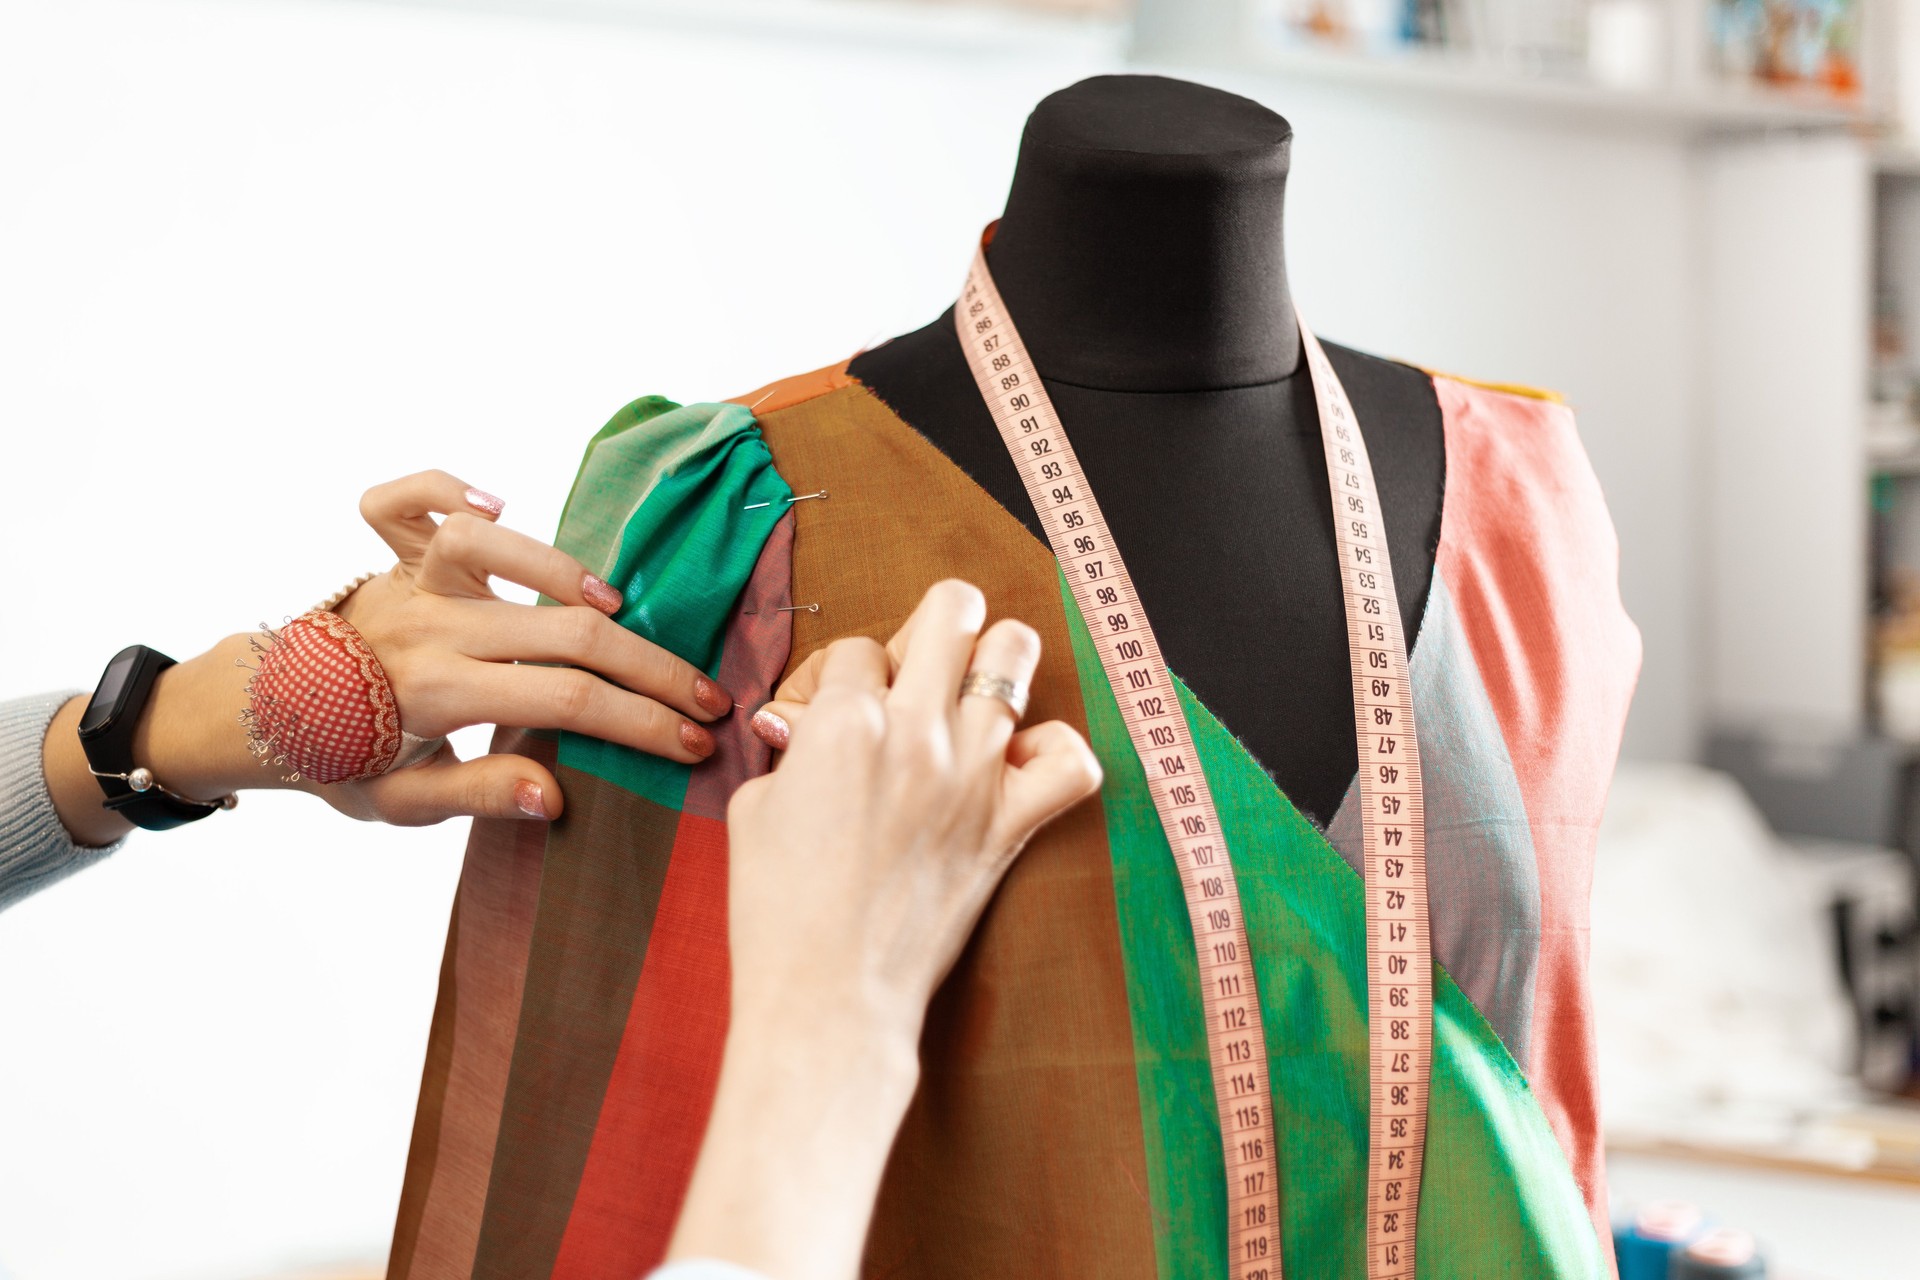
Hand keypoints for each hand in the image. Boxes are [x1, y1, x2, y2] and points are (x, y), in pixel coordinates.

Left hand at [45, 470, 735, 844]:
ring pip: (492, 548)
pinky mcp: (389, 558)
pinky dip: (444, 488)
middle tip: (705, 695)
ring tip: (619, 605)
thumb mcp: (403, 804)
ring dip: (566, 570)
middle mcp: (426, 627)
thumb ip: (478, 796)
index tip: (693, 741)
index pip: (566, 699)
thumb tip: (554, 796)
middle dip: (652, 666)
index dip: (642, 720)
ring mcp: (404, 584)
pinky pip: (400, 501)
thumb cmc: (341, 763)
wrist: (259, 716)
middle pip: (565, 629)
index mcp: (436, 695)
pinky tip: (498, 505)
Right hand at [669, 579, 1101, 1279]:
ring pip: (1016, 654)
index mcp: (843, 724)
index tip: (823, 723)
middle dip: (928, 632)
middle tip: (907, 684)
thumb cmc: (777, 912)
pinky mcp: (1009, 826)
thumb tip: (804, 727)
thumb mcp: (753, 810)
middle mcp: (916, 734)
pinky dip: (1054, 751)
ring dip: (990, 668)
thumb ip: (788, 751)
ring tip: (965, 703)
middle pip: (952, 609)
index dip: (836, 679)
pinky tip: (1017, 765)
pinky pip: (1071, 758)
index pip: (857, 648)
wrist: (829, 1001)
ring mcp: (972, 776)